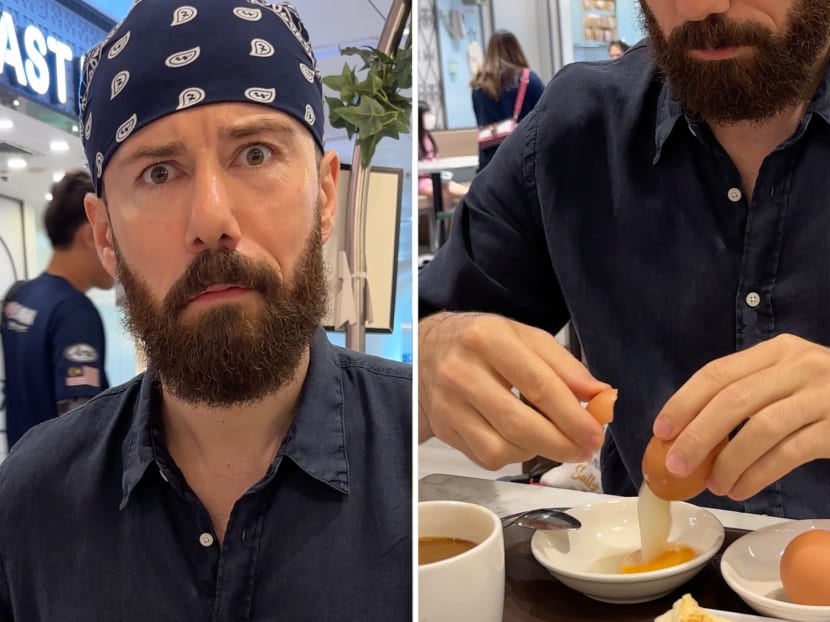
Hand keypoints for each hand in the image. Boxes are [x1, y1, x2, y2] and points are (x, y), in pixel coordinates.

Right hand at [418, 312, 610, 469]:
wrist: (424, 349)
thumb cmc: (482, 341)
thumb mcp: (523, 336)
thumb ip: (564, 365)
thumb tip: (601, 397)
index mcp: (487, 339)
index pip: (538, 384)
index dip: (572, 415)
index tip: (595, 433)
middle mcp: (461, 372)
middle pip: (520, 423)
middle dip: (560, 443)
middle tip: (584, 449)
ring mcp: (448, 405)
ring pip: (502, 448)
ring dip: (536, 451)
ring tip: (550, 438)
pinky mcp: (442, 429)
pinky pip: (486, 458)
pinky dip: (511, 455)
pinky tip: (518, 439)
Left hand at [653, 334, 829, 499]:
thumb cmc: (824, 396)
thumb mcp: (787, 380)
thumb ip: (746, 395)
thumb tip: (688, 432)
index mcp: (776, 351)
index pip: (717, 373)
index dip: (684, 402)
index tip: (661, 430)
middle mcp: (799, 366)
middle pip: (733, 401)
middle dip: (697, 436)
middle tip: (675, 465)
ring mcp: (822, 395)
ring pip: (760, 429)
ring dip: (728, 462)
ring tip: (713, 485)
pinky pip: (789, 453)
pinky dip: (758, 475)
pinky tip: (741, 489)